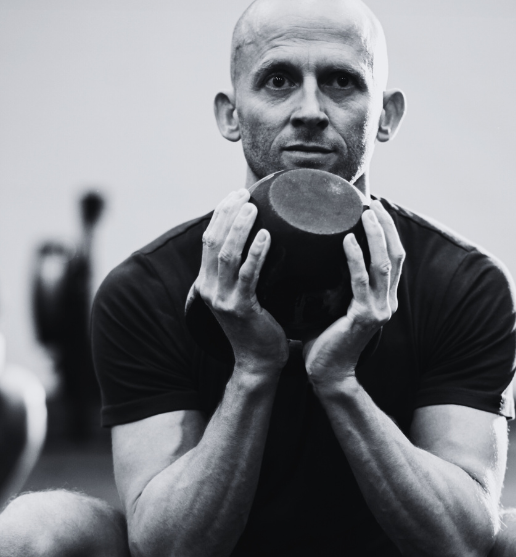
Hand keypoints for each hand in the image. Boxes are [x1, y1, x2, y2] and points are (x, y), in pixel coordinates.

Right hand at [189, 189, 288, 375]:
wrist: (258, 363)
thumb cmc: (259, 327)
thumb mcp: (244, 295)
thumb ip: (245, 272)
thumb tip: (265, 240)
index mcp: (207, 283)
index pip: (208, 240)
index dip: (220, 214)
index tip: (236, 194)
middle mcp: (209, 289)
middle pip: (213, 241)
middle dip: (227, 213)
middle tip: (245, 194)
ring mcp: (222, 300)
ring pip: (226, 254)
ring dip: (240, 227)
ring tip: (253, 207)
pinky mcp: (240, 308)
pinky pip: (248, 275)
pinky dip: (256, 253)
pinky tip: (267, 236)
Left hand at [303, 199, 403, 390]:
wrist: (327, 374)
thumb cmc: (325, 339)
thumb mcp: (335, 305)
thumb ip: (336, 282)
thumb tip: (315, 253)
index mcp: (383, 298)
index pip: (393, 257)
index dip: (387, 231)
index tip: (373, 207)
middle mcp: (387, 302)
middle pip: (395, 254)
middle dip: (386, 226)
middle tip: (370, 203)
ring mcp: (378, 310)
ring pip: (383, 263)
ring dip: (375, 235)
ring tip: (364, 213)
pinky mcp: (364, 317)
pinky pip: (360, 281)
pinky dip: (356, 258)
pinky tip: (346, 239)